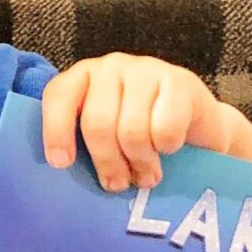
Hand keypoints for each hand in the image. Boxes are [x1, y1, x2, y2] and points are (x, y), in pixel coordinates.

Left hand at [40, 53, 234, 190]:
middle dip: (107, 162)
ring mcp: (145, 70)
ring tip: (145, 176)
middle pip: (97, 122)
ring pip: (132, 129)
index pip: (59, 97)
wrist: (194, 126)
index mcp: (81, 79)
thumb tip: (66, 173)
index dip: (57, 131)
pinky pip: (165, 128)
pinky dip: (167, 147)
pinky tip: (168, 150)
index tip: (62, 163)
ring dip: (140, 162)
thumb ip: (81, 146)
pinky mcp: (180, 81)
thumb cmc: (137, 137)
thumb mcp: (102, 139)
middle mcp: (110, 67)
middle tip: (117, 184)